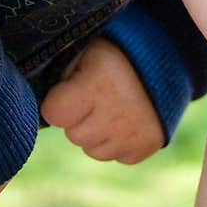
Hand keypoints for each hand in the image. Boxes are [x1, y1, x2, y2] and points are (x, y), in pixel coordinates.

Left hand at [40, 37, 164, 163]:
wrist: (170, 53)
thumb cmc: (117, 50)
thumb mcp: (87, 50)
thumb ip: (62, 75)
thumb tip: (37, 100)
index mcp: (96, 87)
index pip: (54, 113)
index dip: (58, 101)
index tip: (70, 89)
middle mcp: (114, 116)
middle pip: (74, 135)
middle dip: (79, 117)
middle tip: (96, 95)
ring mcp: (133, 134)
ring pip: (94, 150)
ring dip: (98, 132)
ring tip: (113, 105)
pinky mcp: (148, 145)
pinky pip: (118, 156)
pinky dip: (120, 142)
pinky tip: (127, 118)